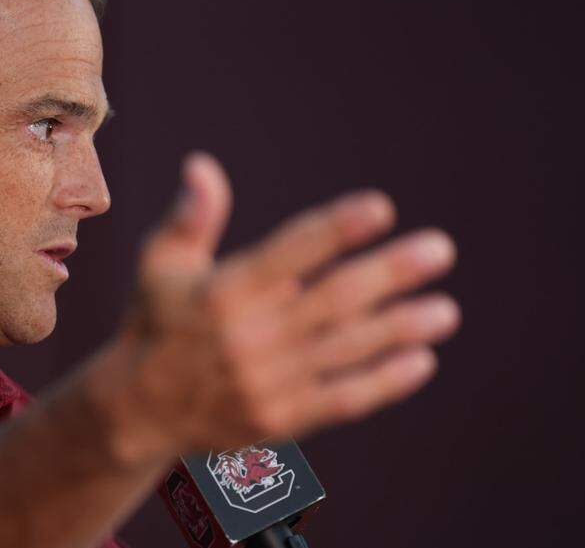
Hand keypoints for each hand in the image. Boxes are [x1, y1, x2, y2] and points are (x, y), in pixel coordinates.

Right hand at [118, 152, 459, 454]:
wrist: (139, 408)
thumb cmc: (157, 319)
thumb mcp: (160, 264)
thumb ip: (190, 219)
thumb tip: (202, 165)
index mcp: (222, 291)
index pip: (288, 253)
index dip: (335, 229)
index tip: (380, 208)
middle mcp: (247, 336)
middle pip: (331, 300)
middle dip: (389, 273)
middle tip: (439, 250)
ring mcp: (265, 381)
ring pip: (345, 349)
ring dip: (400, 328)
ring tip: (445, 310)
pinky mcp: (278, 419)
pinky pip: (341, 399)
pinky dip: (383, 381)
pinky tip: (421, 360)